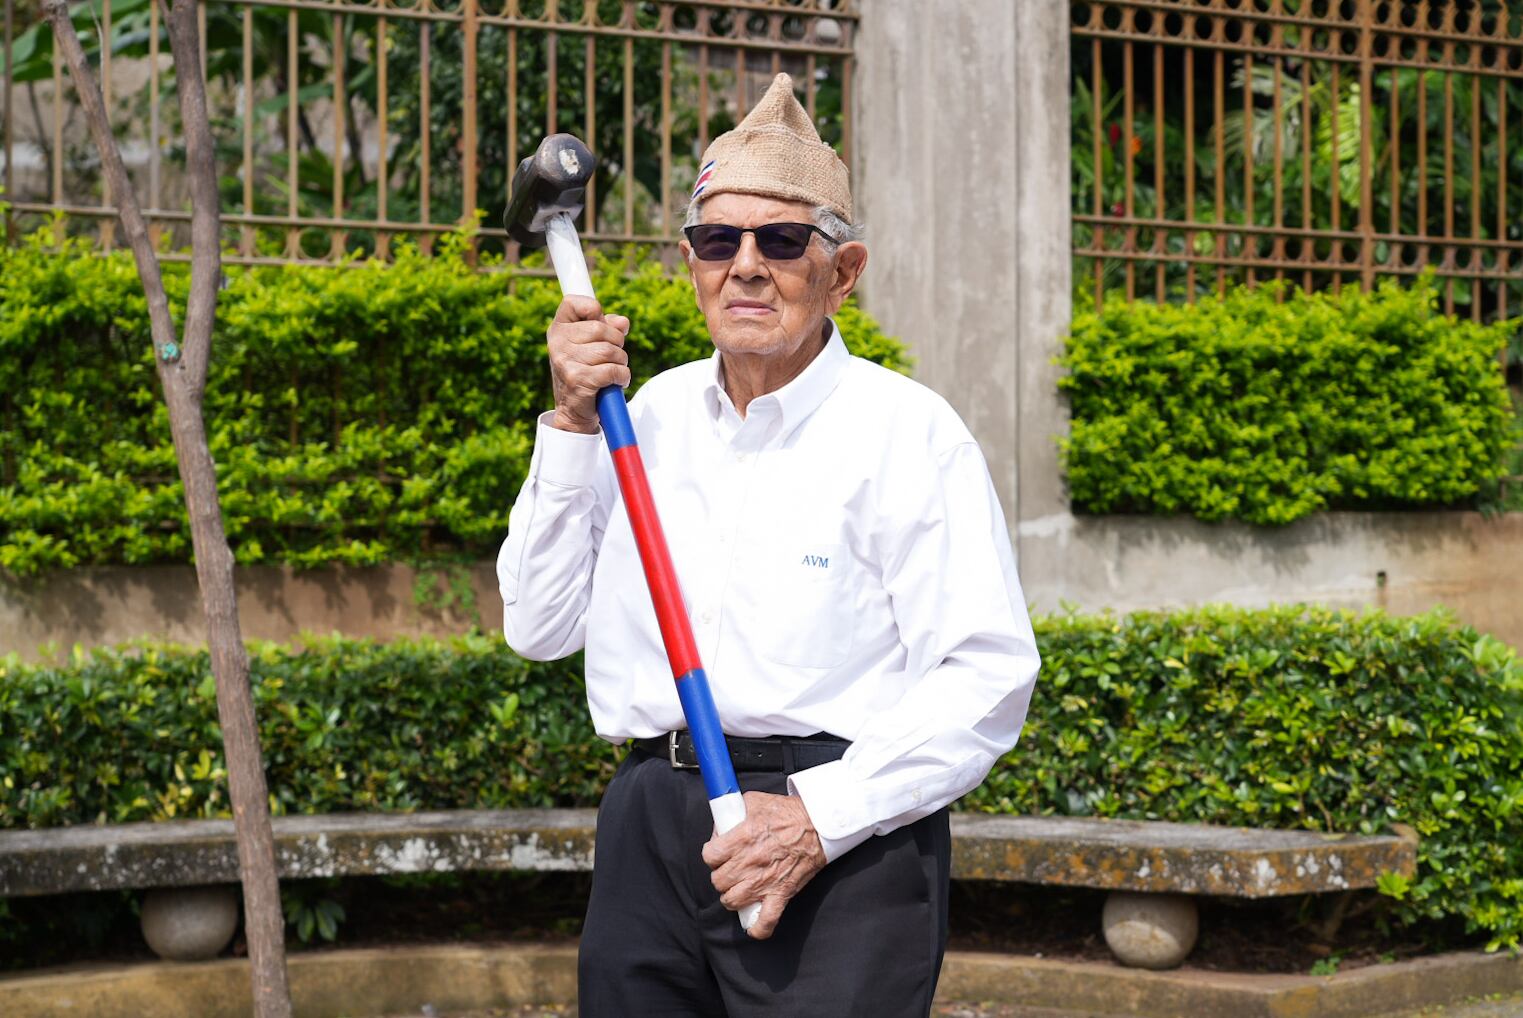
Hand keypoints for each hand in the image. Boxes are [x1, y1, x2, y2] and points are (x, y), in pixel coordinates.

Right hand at [547, 296, 631, 433]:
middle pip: (601, 328)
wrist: (574, 411)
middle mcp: (558, 343)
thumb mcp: (592, 345)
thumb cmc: (585, 372)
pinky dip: (622, 376)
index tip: (599, 323)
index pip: (573, 302)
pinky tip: (616, 382)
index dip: (593, 309)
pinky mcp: (578, 380)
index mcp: (558, 329)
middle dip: (616, 342)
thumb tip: (623, 322)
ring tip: (612, 371)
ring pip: (610, 350)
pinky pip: (613, 370)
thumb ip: (608, 327)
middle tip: (612, 356)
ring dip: (620, 361)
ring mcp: (565, 362)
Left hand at [702, 791, 826, 939]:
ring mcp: (765, 881)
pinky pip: (766, 921)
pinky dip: (758, 928)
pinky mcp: (781, 893)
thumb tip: (720, 826)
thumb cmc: (788, 813)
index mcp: (743, 837)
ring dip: (732, 896)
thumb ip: (733, 812)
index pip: (710, 856)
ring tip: (737, 889)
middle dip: (721, 875)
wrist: (818, 825)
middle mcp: (750, 862)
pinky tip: (753, 925)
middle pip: (718, 880)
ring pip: (732, 901)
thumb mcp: (755, 801)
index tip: (717, 853)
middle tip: (729, 869)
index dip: (711, 855)